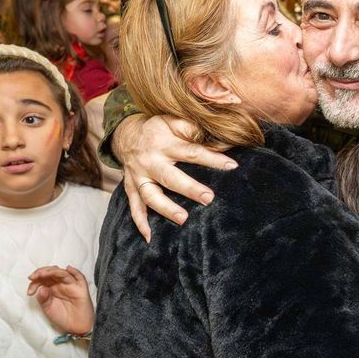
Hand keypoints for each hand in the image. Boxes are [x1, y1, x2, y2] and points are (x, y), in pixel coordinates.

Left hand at [28, 265, 93, 336]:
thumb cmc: (63, 317)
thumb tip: (41, 288)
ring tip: (43, 274)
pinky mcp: (81, 289)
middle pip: (51, 272)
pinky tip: (68, 269)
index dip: (35, 282)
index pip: (42, 279)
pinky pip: (80, 278)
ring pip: (62, 273)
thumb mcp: (47, 309)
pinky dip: (75, 272)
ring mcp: (71, 285)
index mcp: (52, 287)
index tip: (30, 291)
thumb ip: (43, 299)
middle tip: (33, 278)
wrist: (76, 327)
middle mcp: (61, 284)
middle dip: (41, 272)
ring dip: (52, 271)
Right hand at [116, 114, 238, 240]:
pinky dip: (140, 223)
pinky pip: (134, 207)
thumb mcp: (171, 120)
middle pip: (170, 177)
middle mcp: (150, 162)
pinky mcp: (131, 188)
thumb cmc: (157, 129)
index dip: (212, 159)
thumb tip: (217, 136)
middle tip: (208, 198)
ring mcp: (139, 177)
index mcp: (164, 143)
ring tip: (183, 219)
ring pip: (151, 195)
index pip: (191, 152)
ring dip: (166, 208)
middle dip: (189, 189)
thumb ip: (191, 127)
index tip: (232, 166)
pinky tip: (149, 237)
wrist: (126, 135)